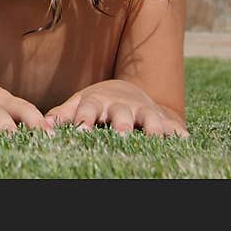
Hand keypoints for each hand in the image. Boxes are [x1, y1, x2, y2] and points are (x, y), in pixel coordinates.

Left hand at [45, 80, 187, 136]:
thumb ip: (62, 113)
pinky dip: (179, 131)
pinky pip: (172, 124)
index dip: (83, 120)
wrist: (126, 90)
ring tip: (155, 138)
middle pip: (120, 114)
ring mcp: (141, 111)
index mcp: (96, 102)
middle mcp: (119, 106)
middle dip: (120, 124)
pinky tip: (186, 140)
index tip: (79, 132)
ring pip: (149, 118)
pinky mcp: (161, 117)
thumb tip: (44, 125)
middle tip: (120, 135)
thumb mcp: (78, 104)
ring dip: (152, 127)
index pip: (87, 110)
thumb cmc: (95, 103)